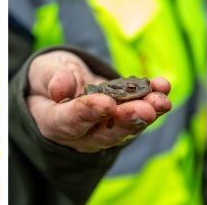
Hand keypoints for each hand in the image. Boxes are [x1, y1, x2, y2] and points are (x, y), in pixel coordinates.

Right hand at [26, 51, 171, 152]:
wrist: (63, 81)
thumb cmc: (48, 78)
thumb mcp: (43, 72)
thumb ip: (51, 79)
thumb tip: (61, 88)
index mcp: (54, 123)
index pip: (71, 121)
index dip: (89, 113)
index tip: (107, 104)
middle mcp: (81, 134)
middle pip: (105, 133)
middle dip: (127, 120)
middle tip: (146, 110)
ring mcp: (104, 129)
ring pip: (127, 127)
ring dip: (147, 113)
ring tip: (162, 100)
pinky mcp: (122, 119)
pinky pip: (139, 113)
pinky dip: (153, 101)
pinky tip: (163, 87)